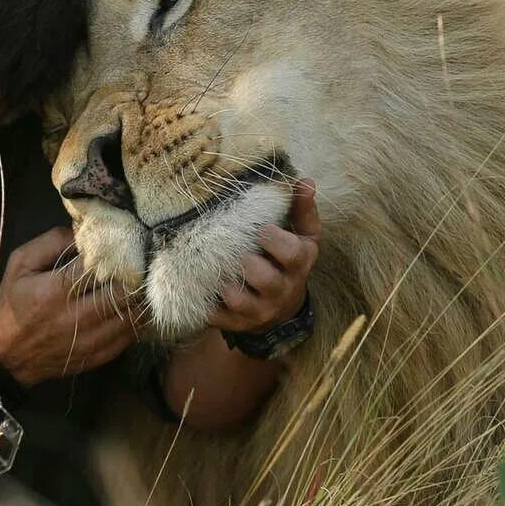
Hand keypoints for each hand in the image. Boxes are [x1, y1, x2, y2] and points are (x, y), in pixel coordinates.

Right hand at [0, 226, 138, 385]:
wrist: (6, 355)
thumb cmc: (13, 304)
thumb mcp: (20, 264)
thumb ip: (51, 242)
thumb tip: (83, 232)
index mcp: (55, 290)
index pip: (98, 266)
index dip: (114, 253)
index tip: (122, 243)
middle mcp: (75, 316)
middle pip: (120, 291)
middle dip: (133, 275)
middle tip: (140, 263)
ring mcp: (88, 340)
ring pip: (130, 316)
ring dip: (138, 298)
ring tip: (141, 284)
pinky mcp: (96, 356)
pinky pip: (128, 337)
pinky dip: (136, 321)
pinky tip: (135, 308)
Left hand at [208, 179, 320, 333]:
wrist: (282, 308)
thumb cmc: (287, 261)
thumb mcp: (301, 236)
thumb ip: (302, 209)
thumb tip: (305, 182)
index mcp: (299, 264)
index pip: (292, 254)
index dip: (274, 240)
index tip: (260, 228)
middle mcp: (281, 290)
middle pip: (265, 279)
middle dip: (248, 263)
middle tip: (238, 252)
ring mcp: (259, 310)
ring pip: (238, 300)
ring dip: (224, 284)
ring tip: (216, 269)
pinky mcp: (237, 323)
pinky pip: (215, 316)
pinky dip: (205, 303)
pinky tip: (199, 287)